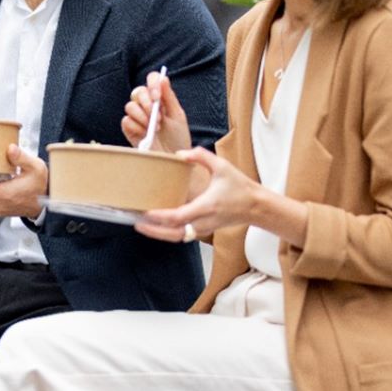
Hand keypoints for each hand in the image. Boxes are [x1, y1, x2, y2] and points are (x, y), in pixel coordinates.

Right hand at [121, 71, 190, 151]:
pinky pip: (126, 121)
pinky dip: (137, 126)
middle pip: (138, 91)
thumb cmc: (178, 138)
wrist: (173, 159)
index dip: (152, 84)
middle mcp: (146, 105)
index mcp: (159, 98)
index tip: (158, 96)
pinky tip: (146, 134)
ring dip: (143, 116)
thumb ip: (169, 97)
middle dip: (148, 103)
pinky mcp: (129, 129)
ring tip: (155, 128)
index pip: (152, 80)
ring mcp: (136, 117)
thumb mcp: (177, 116)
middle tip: (159, 118)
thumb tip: (163, 78)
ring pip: (130, 106)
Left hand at [135, 146, 256, 241]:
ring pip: (176, 237)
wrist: (256, 206)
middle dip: (153, 230)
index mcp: (206, 206)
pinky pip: (182, 235)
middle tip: (135, 222)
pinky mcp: (203, 230)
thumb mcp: (222, 166)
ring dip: (158, 233)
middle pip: (173, 233)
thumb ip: (200, 156)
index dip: (160, 217)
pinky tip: (156, 225)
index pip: (179, 217)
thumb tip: (180, 153)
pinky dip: (167, 232)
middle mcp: (203, 221)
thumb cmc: (240, 187)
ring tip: (141, 225)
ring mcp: (203, 228)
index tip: (146, 213)